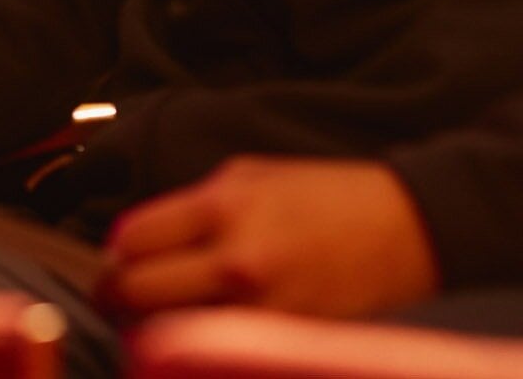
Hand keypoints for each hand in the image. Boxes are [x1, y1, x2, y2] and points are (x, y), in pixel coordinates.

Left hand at [101, 157, 438, 318]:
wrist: (405, 228)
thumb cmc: (325, 195)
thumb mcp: (250, 175)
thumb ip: (190, 207)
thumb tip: (138, 241)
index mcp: (223, 206)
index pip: (132, 240)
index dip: (116, 253)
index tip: (119, 258)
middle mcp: (237, 259)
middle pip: (138, 292)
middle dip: (120, 295)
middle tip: (120, 296)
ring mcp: (260, 308)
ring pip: (169, 332)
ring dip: (155, 325)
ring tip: (161, 314)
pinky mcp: (283, 338)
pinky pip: (216, 347)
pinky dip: (200, 342)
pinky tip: (206, 327)